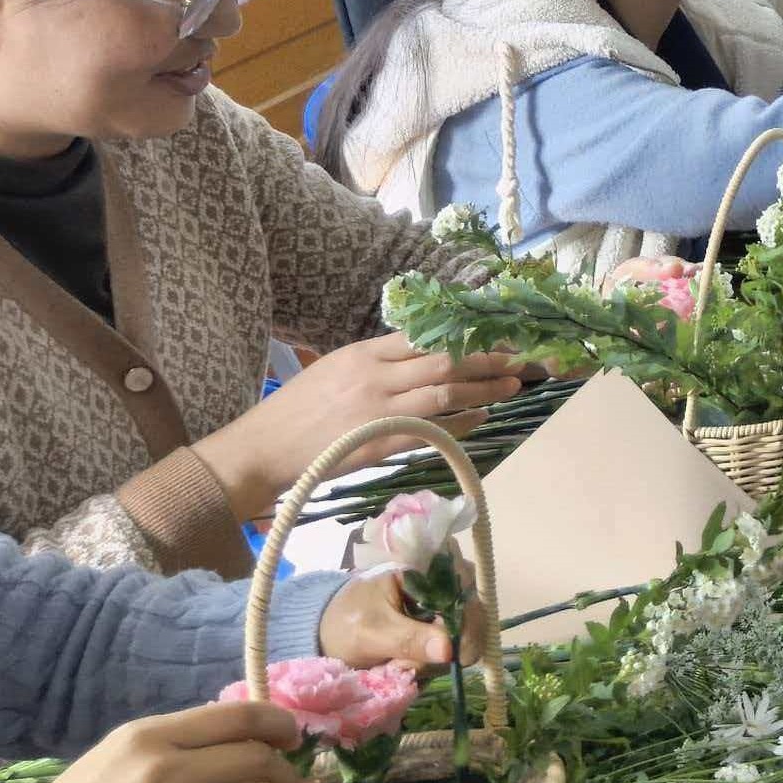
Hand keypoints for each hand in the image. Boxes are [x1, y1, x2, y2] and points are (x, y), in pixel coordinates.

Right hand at [200, 339, 530, 515]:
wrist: (263, 449)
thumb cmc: (297, 411)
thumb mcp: (333, 371)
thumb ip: (375, 364)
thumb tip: (419, 359)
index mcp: (362, 353)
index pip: (423, 337)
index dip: (463, 334)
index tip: (493, 333)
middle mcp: (374, 376)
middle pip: (443, 361)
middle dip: (486, 358)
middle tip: (520, 357)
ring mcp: (378, 409)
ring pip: (444, 393)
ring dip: (484, 389)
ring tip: (512, 385)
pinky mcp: (380, 443)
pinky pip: (431, 430)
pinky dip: (461, 423)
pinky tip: (482, 418)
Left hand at [317, 569, 468, 670]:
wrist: (325, 635)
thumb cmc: (344, 621)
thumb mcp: (370, 630)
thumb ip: (408, 638)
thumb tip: (448, 649)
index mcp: (426, 572)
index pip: (467, 593)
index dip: (469, 624)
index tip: (456, 656)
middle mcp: (442, 590)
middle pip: (470, 622)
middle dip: (444, 651)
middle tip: (408, 666)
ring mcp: (442, 614)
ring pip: (461, 643)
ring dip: (432, 663)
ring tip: (395, 666)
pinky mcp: (437, 636)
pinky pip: (448, 656)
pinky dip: (428, 668)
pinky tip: (401, 668)